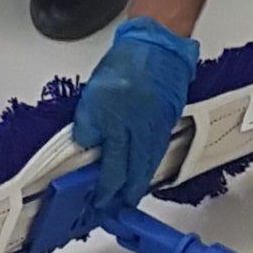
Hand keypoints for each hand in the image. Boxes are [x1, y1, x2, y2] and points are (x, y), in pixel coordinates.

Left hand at [73, 16, 199, 209]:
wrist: (157, 45)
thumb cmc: (126, 65)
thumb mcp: (94, 95)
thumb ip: (88, 124)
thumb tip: (85, 146)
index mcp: (122, 127)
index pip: (113, 170)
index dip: (106, 190)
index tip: (99, 202)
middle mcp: (142, 132)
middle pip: (134, 173)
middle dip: (125, 194)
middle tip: (117, 207)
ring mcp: (157, 128)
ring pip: (148, 164)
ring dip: (138, 182)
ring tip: (129, 194)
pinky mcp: (167, 121)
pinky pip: (157, 150)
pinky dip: (149, 164)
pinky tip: (144, 168)